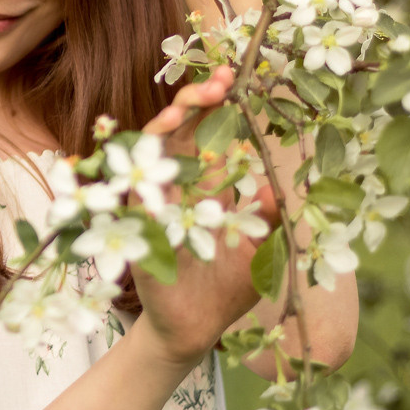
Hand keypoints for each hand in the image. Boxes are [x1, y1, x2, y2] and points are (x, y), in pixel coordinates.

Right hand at [133, 65, 266, 363]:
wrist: (196, 329)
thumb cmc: (226, 286)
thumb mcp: (260, 247)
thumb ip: (268, 215)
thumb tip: (275, 182)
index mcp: (202, 185)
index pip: (203, 132)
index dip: (212, 104)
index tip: (231, 81)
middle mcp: (172, 188)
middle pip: (172, 132)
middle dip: (189, 104)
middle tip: (215, 86)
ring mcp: (150, 207)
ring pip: (145, 156)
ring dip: (159, 133)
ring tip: (177, 115)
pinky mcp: (137, 234)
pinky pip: (134, 205)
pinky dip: (141, 189)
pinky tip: (155, 172)